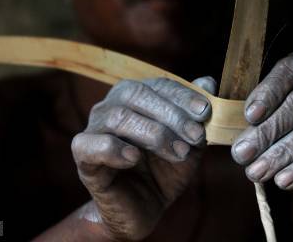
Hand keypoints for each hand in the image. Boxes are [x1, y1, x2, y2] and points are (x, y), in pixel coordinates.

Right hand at [71, 77, 214, 240]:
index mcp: (136, 96)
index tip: (205, 113)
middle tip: (195, 137)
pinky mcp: (83, 157)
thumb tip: (208, 82)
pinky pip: (91, 145)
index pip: (158, 84)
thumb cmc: (166, 170)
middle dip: (171, 114)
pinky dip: (115, 149)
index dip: (183, 96)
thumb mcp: (190, 143)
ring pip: (118, 117)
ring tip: (178, 153)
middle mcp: (111, 106)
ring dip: (154, 134)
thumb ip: (197, 115)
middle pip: (136, 94)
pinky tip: (135, 158)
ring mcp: (94, 130)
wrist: (145, 209)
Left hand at [231, 45, 292, 193]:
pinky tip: (284, 180)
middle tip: (241, 154)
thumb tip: (221, 111)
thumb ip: (256, 107)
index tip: (248, 115)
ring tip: (256, 172)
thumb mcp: (280, 103)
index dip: (269, 92)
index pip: (291, 69)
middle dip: (266, 131)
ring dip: (281, 154)